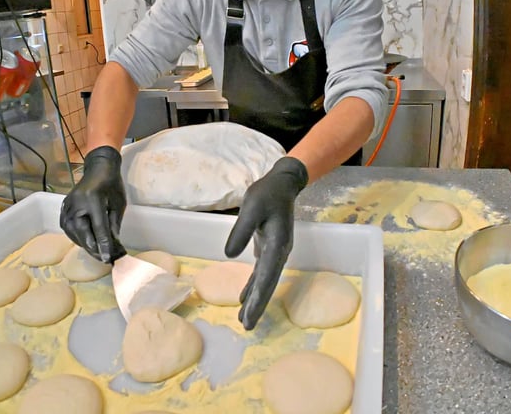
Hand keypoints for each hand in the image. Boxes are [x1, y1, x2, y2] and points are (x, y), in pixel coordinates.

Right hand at [59, 146, 126, 262]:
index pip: (98, 228)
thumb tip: (112, 246)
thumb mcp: (118, 204)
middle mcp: (76, 203)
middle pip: (83, 233)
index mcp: (93, 199)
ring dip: (86, 245)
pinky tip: (88, 242)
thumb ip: (113, 225)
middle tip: (104, 259)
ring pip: (74, 234)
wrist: (98, 168)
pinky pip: (69, 229)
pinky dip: (78, 237)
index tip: (108, 259)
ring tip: (98, 252)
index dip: (103, 245)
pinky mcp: (63, 209)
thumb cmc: (112, 184)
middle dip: (94, 248)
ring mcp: (67, 206)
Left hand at [224, 157, 308, 329]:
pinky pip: (261, 273)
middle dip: (258, 306)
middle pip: (268, 284)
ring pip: (265, 281)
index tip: (250, 315)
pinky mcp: (268, 249)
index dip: (258, 298)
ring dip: (255, 299)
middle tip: (247, 326)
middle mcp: (279, 252)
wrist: (282, 184)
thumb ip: (241, 230)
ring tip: (244, 320)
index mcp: (277, 245)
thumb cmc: (266, 193)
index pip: (267, 277)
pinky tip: (243, 299)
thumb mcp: (251, 207)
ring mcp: (275, 252)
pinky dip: (253, 286)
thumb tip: (228, 255)